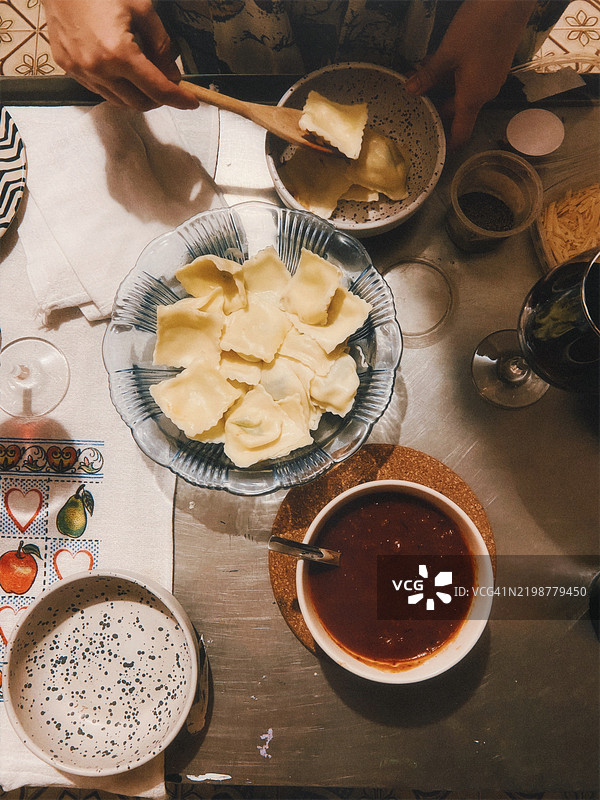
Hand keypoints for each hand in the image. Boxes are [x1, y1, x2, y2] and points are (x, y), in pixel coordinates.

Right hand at [42, 0, 198, 110]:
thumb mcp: (141, 8)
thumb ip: (161, 44)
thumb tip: (172, 73)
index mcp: (118, 53)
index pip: (157, 89)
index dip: (178, 98)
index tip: (191, 102)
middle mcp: (98, 69)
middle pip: (140, 103)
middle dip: (158, 98)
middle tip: (167, 83)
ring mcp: (80, 71)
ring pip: (120, 101)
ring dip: (137, 95)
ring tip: (144, 76)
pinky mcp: (68, 68)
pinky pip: (100, 90)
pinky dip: (116, 88)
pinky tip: (121, 72)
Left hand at [405, 0, 536, 150]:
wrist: (510, 1)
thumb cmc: (479, 27)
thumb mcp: (447, 52)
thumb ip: (428, 75)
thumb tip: (410, 90)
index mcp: (473, 97)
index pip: (461, 133)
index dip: (449, 145)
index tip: (436, 151)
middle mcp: (484, 92)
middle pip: (457, 111)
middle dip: (434, 106)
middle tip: (412, 99)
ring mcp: (490, 78)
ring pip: (461, 92)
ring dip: (441, 87)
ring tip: (419, 74)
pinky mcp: (493, 64)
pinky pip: (470, 78)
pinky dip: (453, 76)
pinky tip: (437, 62)